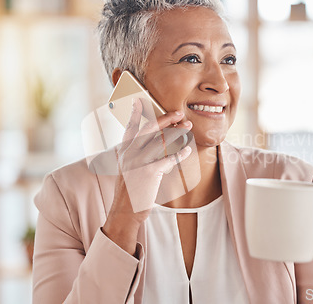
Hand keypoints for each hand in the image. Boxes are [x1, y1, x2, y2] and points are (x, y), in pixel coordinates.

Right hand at [103, 99, 191, 254]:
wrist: (124, 212)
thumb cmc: (129, 192)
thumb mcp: (127, 171)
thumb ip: (136, 157)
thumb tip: (153, 147)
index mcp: (124, 153)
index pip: (130, 129)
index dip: (135, 114)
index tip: (139, 100)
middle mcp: (130, 155)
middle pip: (148, 130)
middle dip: (164, 119)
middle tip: (177, 112)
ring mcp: (139, 163)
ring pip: (160, 141)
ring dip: (176, 132)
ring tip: (187, 126)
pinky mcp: (149, 173)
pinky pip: (168, 159)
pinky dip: (179, 154)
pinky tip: (187, 150)